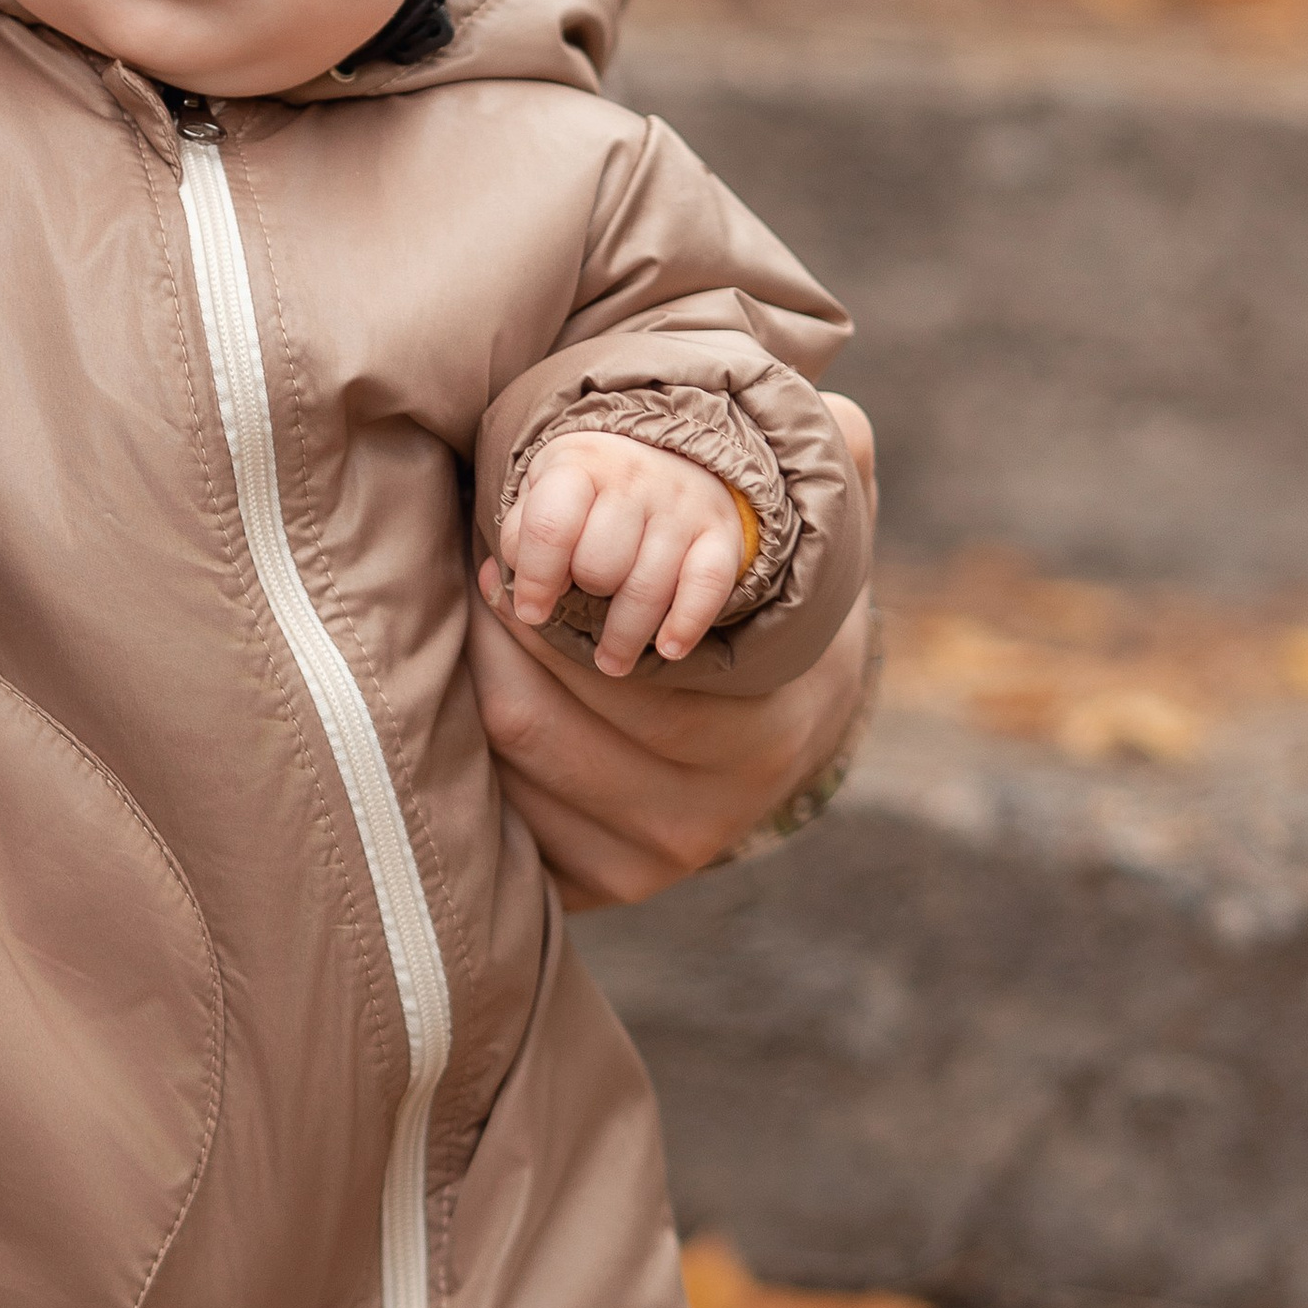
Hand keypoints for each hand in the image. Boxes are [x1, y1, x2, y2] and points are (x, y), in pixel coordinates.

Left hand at [472, 394, 879, 908]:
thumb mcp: (820, 531)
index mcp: (759, 731)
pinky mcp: (599, 886)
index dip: (531, 604)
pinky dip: (472, 764)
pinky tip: (466, 702)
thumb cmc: (777, 606)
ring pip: (508, 775)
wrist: (789, 722)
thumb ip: (833, 462)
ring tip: (460, 632)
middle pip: (534, 726)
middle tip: (463, 586)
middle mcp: (704, 818)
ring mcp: (649, 861)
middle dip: (485, 646)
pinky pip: (505, 827)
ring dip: (461, 696)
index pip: (602, 672)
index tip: (495, 555)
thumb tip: (847, 421)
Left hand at [500, 429, 746, 674]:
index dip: (535, 578)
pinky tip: (668, 648)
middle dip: (587, 595)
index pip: (551, 527)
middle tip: (587, 603)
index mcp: (580, 464)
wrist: (676, 454)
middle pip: (600, 564)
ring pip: (648, 585)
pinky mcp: (721, 532)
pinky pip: (707, 586)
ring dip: (625, 635)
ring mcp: (682, 506)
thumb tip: (496, 580)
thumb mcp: (546, 495)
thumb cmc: (592, 491)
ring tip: (610, 662)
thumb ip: (520, 538)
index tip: (532, 611)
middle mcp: (635, 480)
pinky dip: (687, 622)